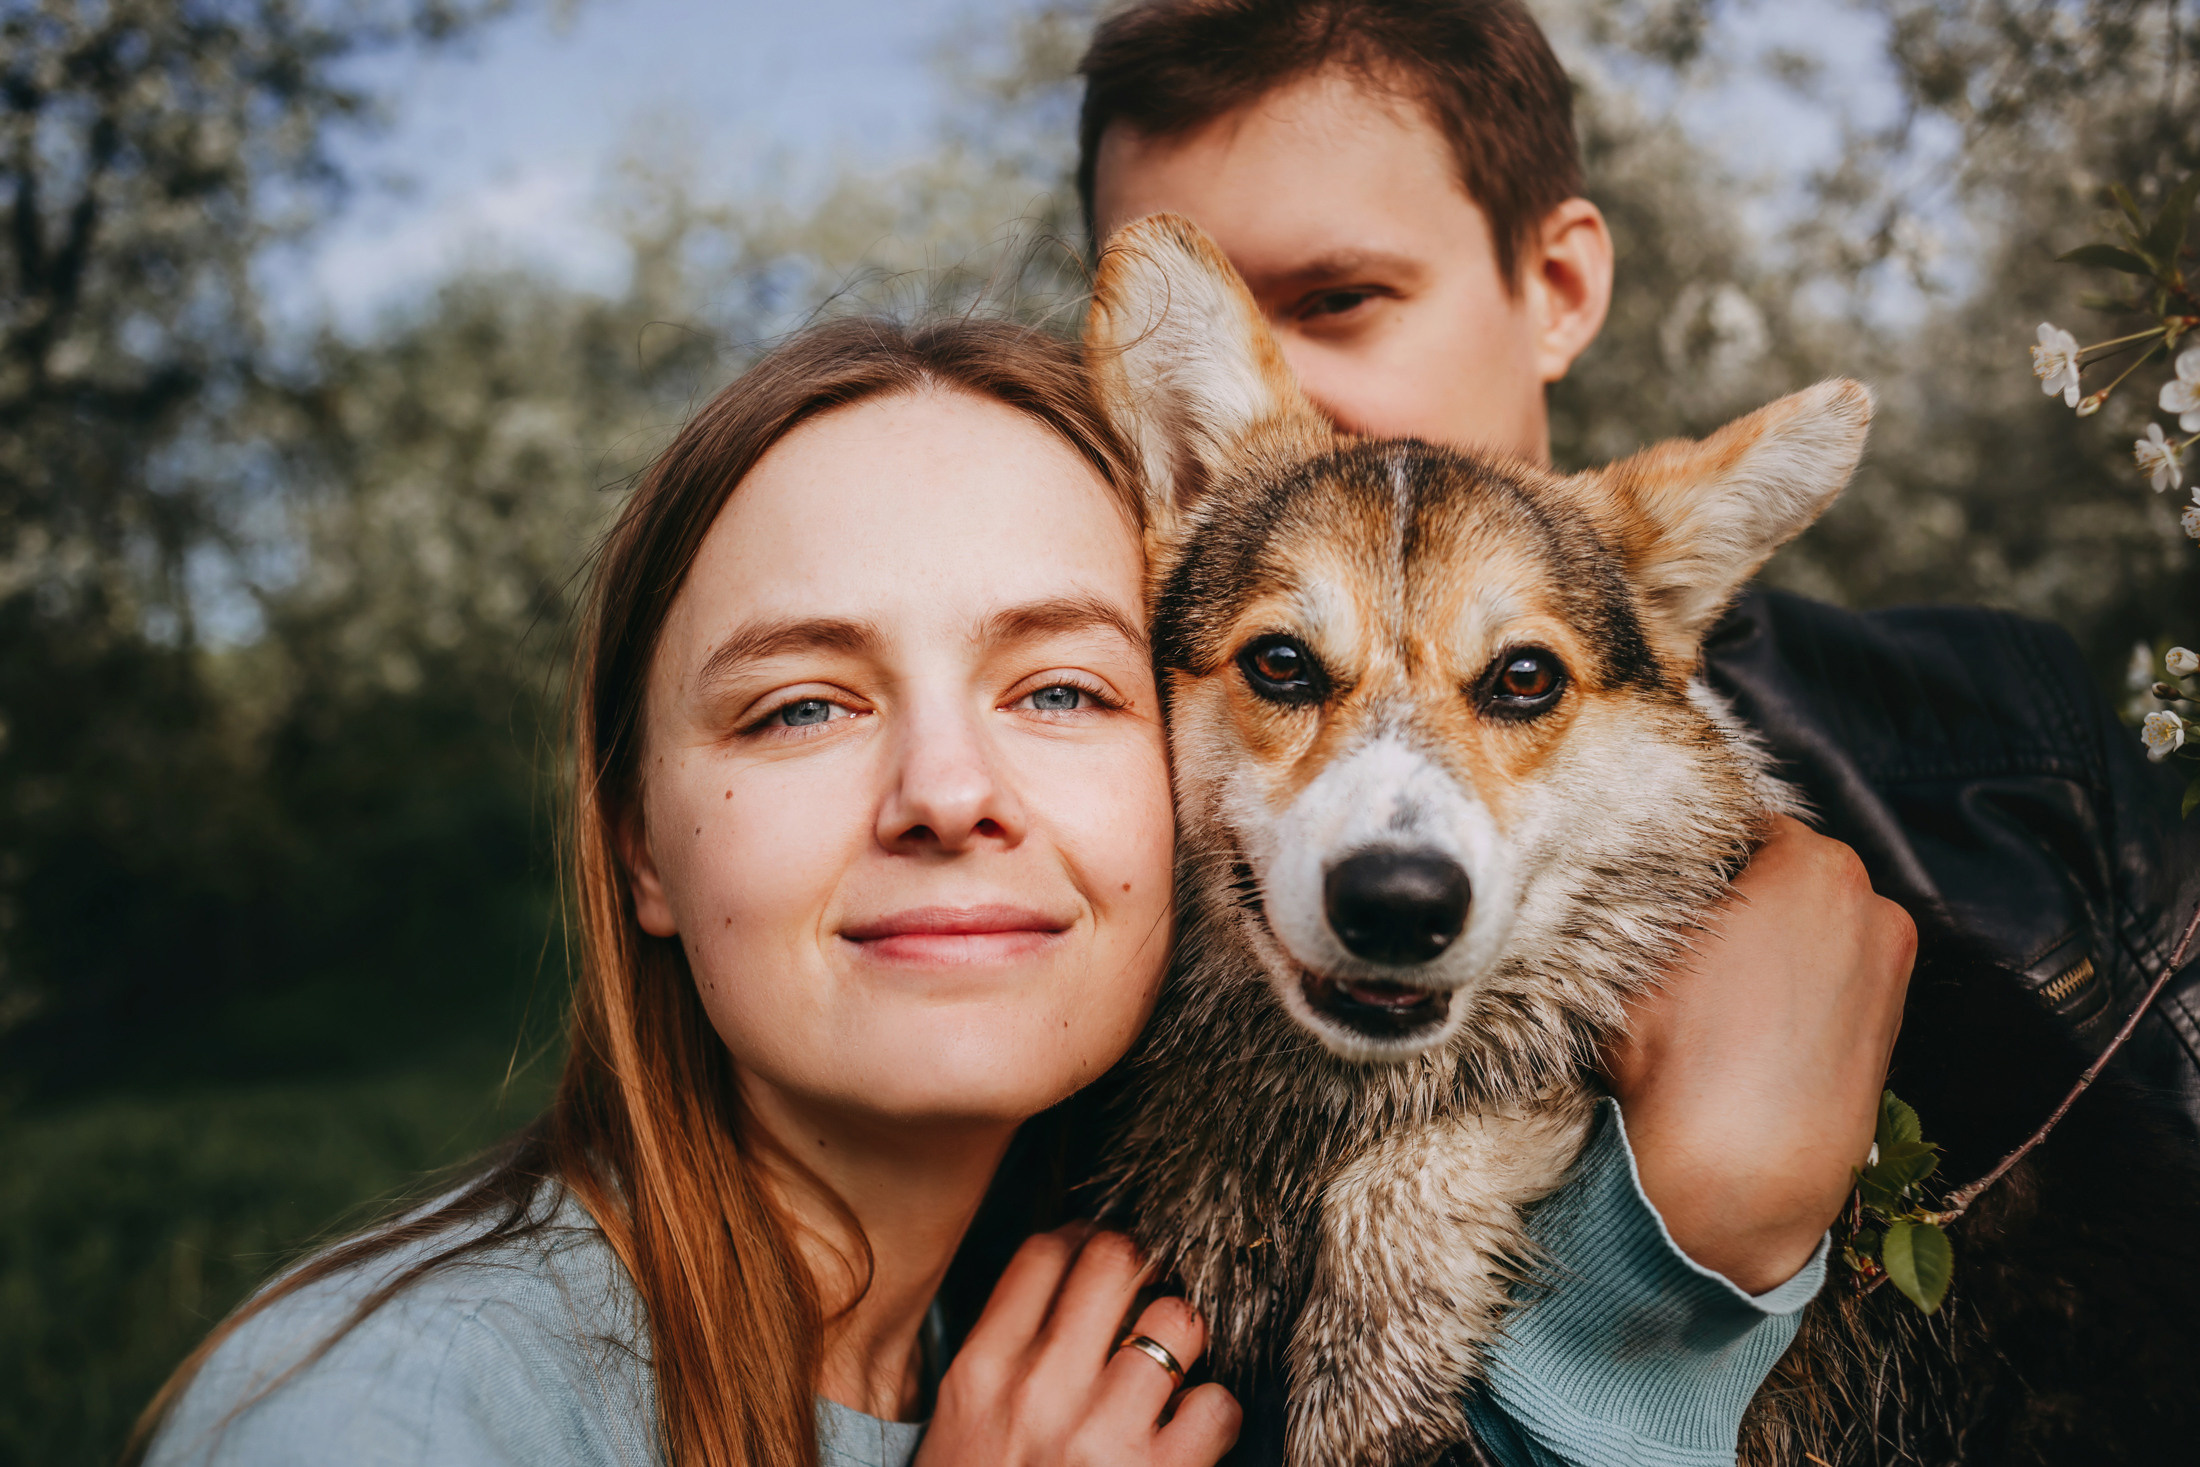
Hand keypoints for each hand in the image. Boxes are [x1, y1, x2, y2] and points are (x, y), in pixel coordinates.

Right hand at [917, 1225, 1241, 1466]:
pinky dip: (1214, 1415)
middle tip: (1150, 1294)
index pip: (1044, 1253)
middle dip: (1144, 1268)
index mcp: (982, 1371)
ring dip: (1185, 1340)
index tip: (1100, 1252)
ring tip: (1174, 1367)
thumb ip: (1005, 1356)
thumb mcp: (960, 1426)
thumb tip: (1064, 1290)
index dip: (1085, 1238)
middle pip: (1115, 1260)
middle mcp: (1041, 1389)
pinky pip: (1216, 1405)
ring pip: (1178, 1322)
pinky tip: (1191, 1434)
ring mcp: (1102, 1435)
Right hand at [1603, 816, 1916, 1293]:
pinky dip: (1790, 987)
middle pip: (1780, 872)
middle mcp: (1869, 901)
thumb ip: (1636, 891)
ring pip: (1806, 926)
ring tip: (1705, 990)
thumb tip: (1622, 865)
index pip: (1735, 821)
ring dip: (1762, 941)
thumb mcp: (1628, 956)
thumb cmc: (1679, 1066)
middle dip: (1731, 896)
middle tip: (1672, 935)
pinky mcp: (1891, 1023)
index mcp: (1811, 863)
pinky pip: (1828, 977)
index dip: (1684, 850)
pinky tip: (1742, 1026)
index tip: (1649, 881)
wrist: (1741, 1183)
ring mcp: (1890, 966)